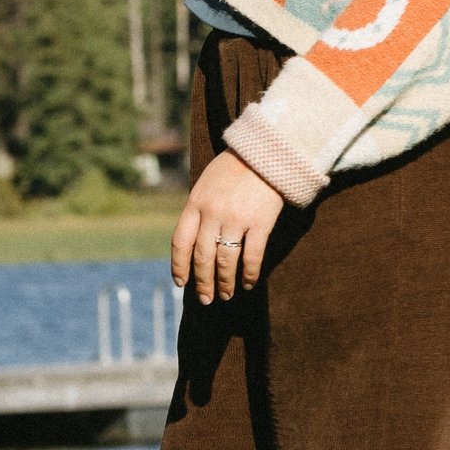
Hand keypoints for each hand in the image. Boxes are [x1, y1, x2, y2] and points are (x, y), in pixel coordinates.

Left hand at [171, 150, 285, 303]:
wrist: (269, 151)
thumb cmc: (237, 167)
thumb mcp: (208, 183)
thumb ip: (200, 209)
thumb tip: (195, 242)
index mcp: (196, 202)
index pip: (180, 242)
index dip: (179, 266)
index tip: (181, 284)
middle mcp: (213, 212)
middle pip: (202, 256)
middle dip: (202, 282)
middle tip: (206, 299)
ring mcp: (237, 218)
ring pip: (225, 260)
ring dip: (225, 282)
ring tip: (227, 295)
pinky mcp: (261, 222)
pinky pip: (252, 256)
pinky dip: (248, 274)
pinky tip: (248, 284)